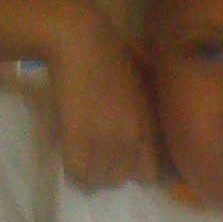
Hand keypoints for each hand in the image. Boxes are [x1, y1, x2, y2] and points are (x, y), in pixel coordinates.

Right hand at [51, 9, 157, 188]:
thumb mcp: (142, 88)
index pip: (149, 174)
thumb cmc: (111, 55)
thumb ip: (146, 116)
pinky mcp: (76, 138)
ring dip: (92, 174)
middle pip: (122, 180)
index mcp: (146, 127)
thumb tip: (144, 137)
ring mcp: (103, 141)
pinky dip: (75, 172)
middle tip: (100, 158)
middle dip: (112, 172)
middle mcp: (129, 140)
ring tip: (86, 158)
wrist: (79, 40)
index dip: (136, 171)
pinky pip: (78, 174)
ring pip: (100, 181)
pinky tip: (73, 158)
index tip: (125, 164)